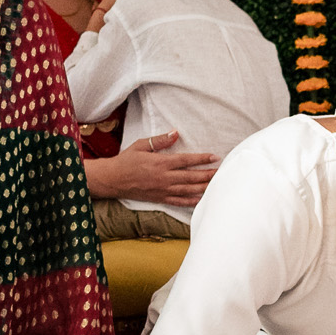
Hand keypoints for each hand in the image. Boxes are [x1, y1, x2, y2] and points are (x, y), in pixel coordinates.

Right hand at [92, 132, 219, 207]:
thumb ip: (160, 140)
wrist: (113, 180)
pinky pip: (179, 201)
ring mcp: (163, 190)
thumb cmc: (126, 160)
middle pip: (192, 177)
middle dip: (208, 174)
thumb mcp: (142, 145)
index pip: (187, 160)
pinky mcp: (160, 198)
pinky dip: (192, 201)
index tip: (215, 157)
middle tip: (222, 172)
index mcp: (161, 163)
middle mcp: (164, 178)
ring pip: (189, 190)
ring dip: (204, 187)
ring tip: (217, 184)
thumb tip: (176, 133)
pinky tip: (202, 199)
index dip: (202, 159)